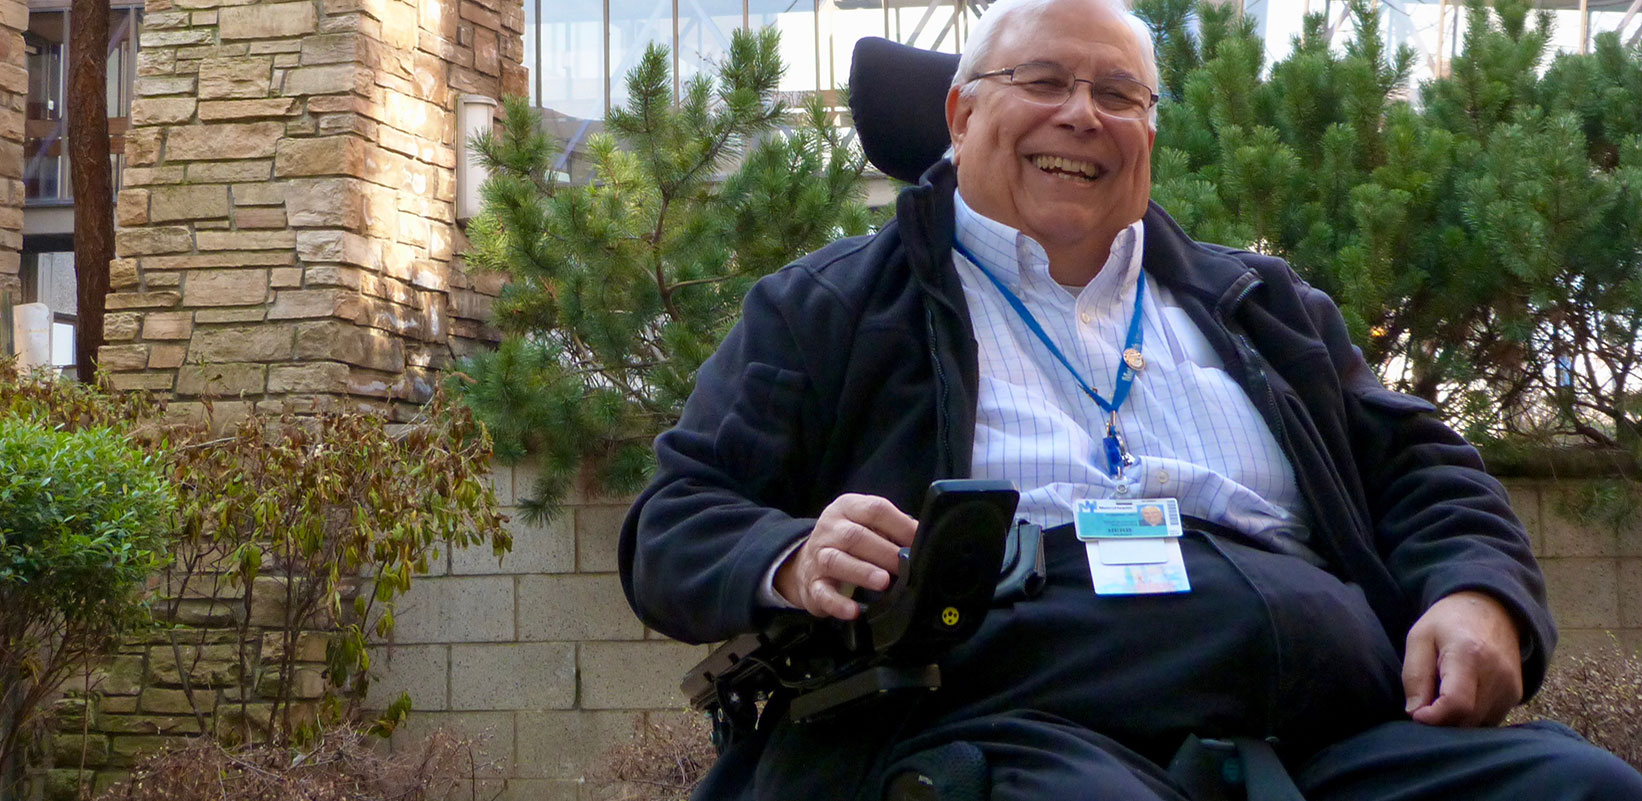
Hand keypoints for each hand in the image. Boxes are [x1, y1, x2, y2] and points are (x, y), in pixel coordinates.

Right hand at [774, 494, 917, 620]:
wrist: (807, 562)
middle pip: (855, 536)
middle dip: (884, 552)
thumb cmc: (849, 542)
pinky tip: (854, 610)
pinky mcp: (812, 584)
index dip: (900, 525)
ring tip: (883, 581)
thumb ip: (892, 528)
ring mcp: (819, 556)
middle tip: (905, 567)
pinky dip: (838, 603)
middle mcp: (830, 529)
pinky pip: (822, 593)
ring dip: (862, 572)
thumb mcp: (867, 525)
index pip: (874, 509)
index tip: (918, 541)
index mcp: (847, 508)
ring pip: (836, 561)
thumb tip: (921, 539)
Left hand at [1402, 590, 1523, 726]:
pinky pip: (1489, 720)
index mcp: (1468, 655)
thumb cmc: (1447, 623)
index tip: (1417, 715)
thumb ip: (1414, 676)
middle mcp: (1496, 674)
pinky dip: (1471, 718)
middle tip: (1426, 707)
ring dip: (1456, 722)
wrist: (1491, 609)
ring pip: (1478, 725)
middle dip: (1441, 722)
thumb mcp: (1419, 638)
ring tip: (1442, 697)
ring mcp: (1510, 686)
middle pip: (1467, 719)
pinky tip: (1460, 699)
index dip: (1434, 717)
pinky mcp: (1516, 694)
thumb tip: (1414, 713)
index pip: (1456, 703)